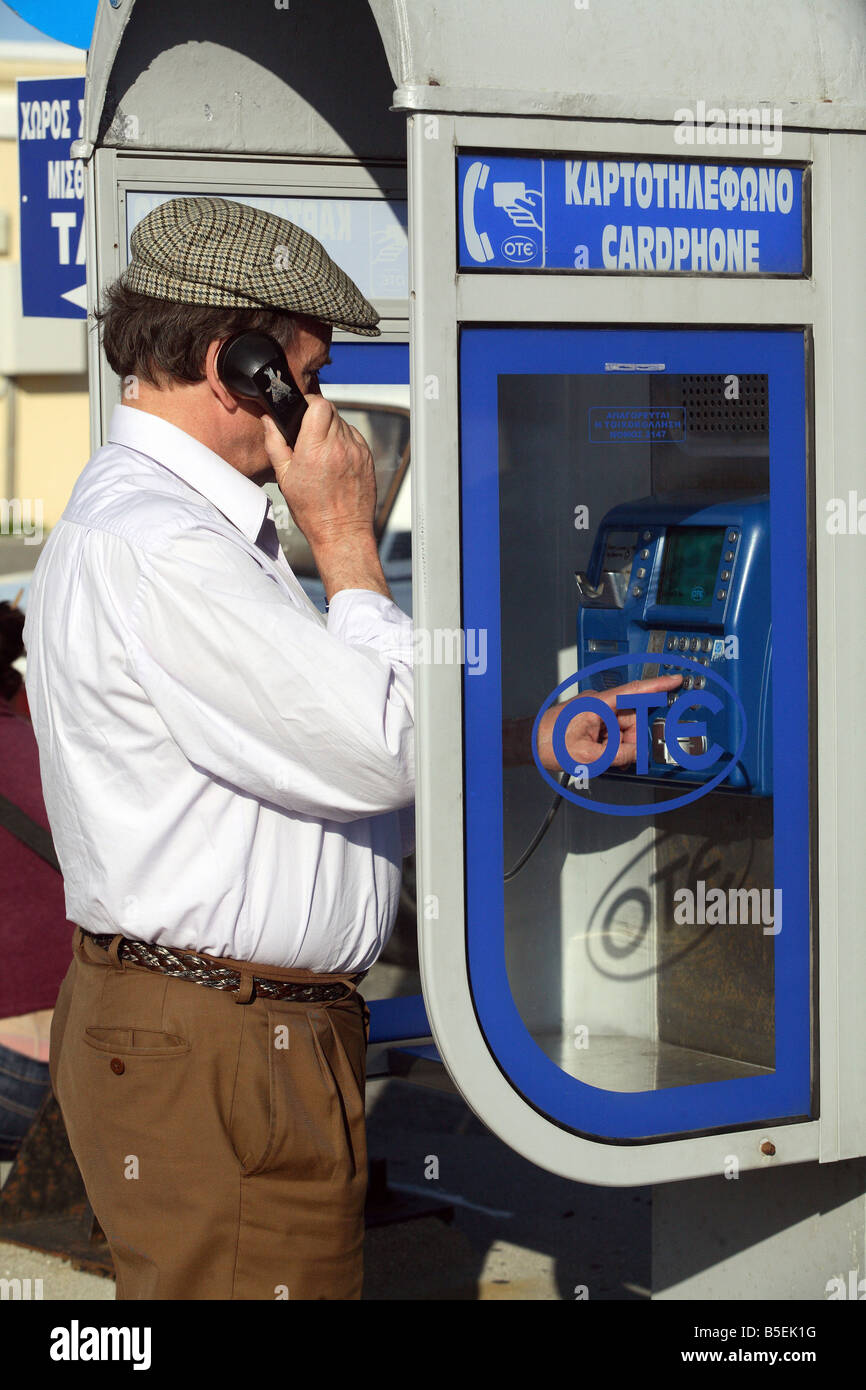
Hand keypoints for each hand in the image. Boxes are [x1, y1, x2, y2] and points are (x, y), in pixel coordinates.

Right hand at [262, 400, 376, 550]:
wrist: (342, 531)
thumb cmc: (312, 510)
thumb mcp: (285, 478)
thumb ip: (275, 444)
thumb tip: (269, 420)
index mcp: (316, 448)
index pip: (319, 404)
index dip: (310, 404)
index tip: (302, 412)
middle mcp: (339, 446)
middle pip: (331, 410)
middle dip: (318, 416)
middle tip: (309, 434)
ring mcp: (357, 451)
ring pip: (343, 423)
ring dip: (331, 429)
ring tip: (322, 451)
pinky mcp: (368, 458)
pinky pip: (354, 437)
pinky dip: (344, 441)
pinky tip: (335, 460)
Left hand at [535, 674, 682, 774]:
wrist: (528, 744)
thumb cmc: (548, 742)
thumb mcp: (588, 755)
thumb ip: (617, 755)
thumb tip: (638, 754)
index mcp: (599, 704)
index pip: (635, 691)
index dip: (658, 685)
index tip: (676, 680)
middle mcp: (599, 705)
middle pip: (631, 720)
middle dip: (631, 740)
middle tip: (620, 757)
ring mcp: (595, 713)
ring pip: (622, 730)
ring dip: (619, 747)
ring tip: (603, 759)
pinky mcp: (592, 721)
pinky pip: (612, 734)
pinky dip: (611, 747)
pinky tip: (601, 757)